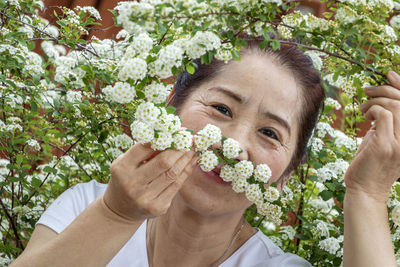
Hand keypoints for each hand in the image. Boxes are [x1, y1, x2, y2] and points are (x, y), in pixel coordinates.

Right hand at [103, 143, 196, 221]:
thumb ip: (144, 151)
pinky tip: (191, 162)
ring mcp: (145, 197)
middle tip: (188, 139)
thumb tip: (171, 135)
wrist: (121, 210)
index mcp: (121, 168)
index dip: (164, 137)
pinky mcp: (158, 207)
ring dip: (186, 159)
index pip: (145, 147)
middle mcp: (132, 183)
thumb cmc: (126, 179)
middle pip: (164, 161)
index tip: (177, 131)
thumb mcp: (127, 163)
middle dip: (179, 148)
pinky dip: (186, 171)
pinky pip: (176, 186)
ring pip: (173, 173)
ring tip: (192, 149)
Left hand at [345, 71, 399, 201]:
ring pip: (395, 105)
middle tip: (366, 90)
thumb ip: (385, 125)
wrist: (365, 191)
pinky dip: (372, 110)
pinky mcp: (387, 146)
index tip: (388, 73)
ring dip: (374, 101)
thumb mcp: (381, 140)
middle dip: (384, 89)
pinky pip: (384, 115)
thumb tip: (381, 106)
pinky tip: (364, 118)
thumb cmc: (370, 166)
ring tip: (363, 110)